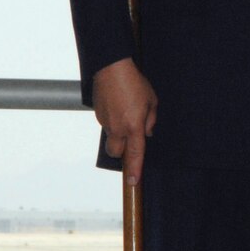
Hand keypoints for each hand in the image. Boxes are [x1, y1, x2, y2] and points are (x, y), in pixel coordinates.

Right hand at [92, 59, 157, 186]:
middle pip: (116, 153)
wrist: (111, 68)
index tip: (133, 182)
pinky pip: (107, 125)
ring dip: (118, 134)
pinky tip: (119, 106)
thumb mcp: (152, 101)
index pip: (134, 154)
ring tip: (127, 113)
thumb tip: (147, 133)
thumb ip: (151, 120)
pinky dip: (113, 122)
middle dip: (122, 152)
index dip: (134, 169)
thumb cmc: (135, 83)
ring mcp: (105, 122)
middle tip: (132, 139)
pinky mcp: (98, 115)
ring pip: (111, 138)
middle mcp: (117, 128)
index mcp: (133, 126)